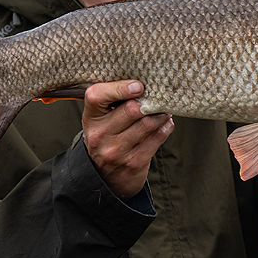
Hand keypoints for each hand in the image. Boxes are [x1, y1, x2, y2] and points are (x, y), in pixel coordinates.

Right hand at [82, 80, 173, 199]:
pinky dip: (165, 127)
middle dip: (150, 101)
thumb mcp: (101, 118)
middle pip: (132, 109)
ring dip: (161, 114)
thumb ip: (114, 100)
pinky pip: (157, 138)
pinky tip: (165, 123)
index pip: (97, 96)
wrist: (104, 177)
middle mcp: (100, 135)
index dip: (120, 88)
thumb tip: (144, 81)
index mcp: (91, 118)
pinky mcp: (133, 163)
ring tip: (164, 109)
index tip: (139, 85)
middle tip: (159, 96)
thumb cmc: (107, 137)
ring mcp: (116, 151)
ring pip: (148, 123)